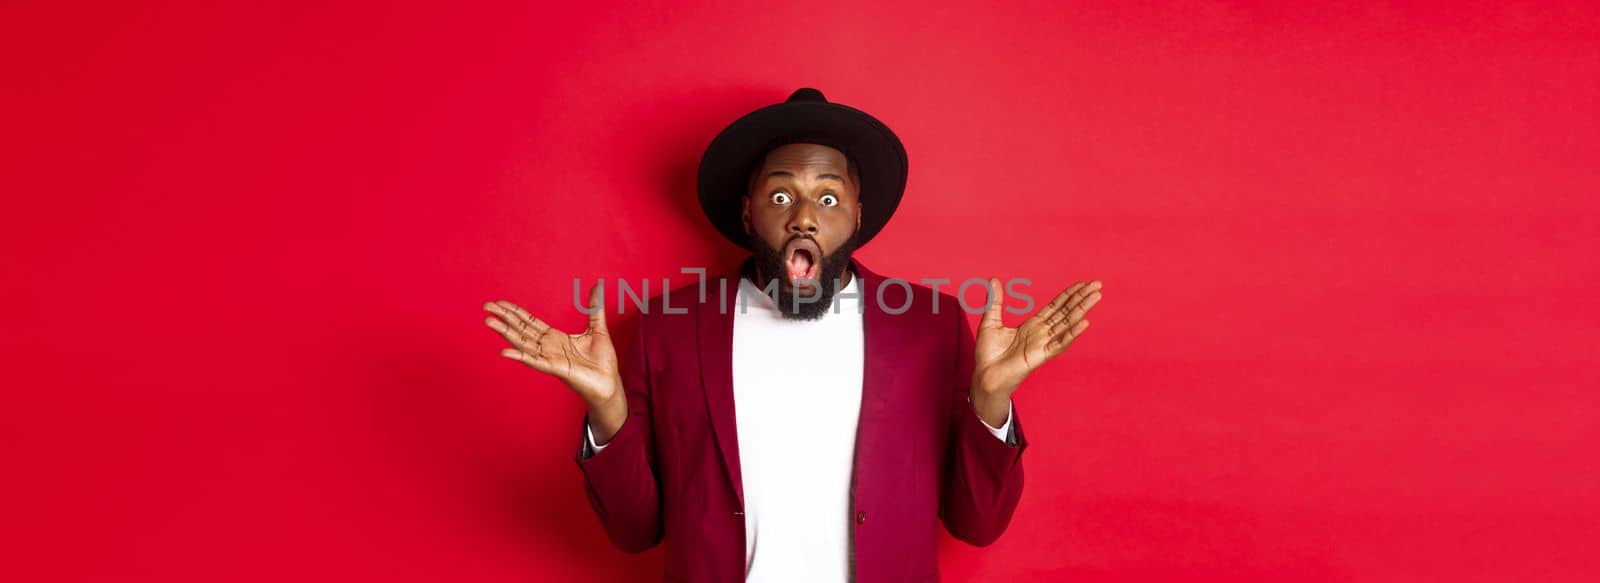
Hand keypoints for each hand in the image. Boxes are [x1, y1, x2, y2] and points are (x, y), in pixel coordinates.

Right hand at [483, 284, 626, 438]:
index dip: (515, 312)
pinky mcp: (556, 369)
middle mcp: (548, 347)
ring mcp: (549, 358)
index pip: (530, 322)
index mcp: (555, 338)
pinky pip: (535, 362)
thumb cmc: (602, 361)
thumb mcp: (597, 329)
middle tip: (487, 306)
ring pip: (523, 343)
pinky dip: (520, 357)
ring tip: (489, 322)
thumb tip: (597, 286)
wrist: (609, 383)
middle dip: (504, 318)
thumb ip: (594, 309)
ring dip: (505, 333)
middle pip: (521, 329)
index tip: (500, 303)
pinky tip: (505, 352)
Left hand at [972, 278, 1101, 402]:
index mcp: (1032, 325)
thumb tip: (993, 279)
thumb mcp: (990, 321)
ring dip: (1082, 310)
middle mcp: (1041, 333)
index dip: (1069, 294)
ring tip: (1096, 297)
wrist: (984, 375)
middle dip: (1081, 298)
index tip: (1082, 283)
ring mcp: (1043, 344)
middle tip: (1097, 284)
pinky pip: (1059, 343)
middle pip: (1065, 312)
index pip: (1055, 306)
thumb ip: (995, 301)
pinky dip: (1071, 334)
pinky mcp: (1041, 356)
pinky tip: (1084, 323)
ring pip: (1067, 324)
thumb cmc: (988, 353)